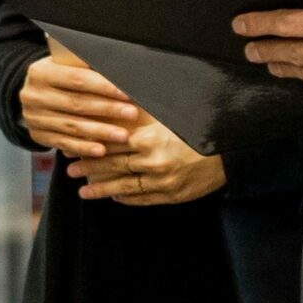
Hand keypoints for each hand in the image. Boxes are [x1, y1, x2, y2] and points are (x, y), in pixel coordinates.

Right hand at [19, 52, 140, 159]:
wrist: (33, 95)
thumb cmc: (59, 77)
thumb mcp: (64, 65)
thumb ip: (85, 68)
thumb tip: (120, 71)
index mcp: (41, 72)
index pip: (77, 79)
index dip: (104, 87)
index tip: (126, 93)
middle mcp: (33, 95)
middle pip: (76, 104)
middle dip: (107, 109)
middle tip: (131, 114)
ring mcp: (34, 118)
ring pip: (72, 126)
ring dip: (100, 132)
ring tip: (123, 135)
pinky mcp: (38, 136)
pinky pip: (64, 143)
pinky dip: (84, 148)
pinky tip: (101, 150)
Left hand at [67, 113, 225, 205]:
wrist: (233, 150)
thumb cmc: (200, 127)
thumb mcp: (170, 115)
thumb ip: (143, 114)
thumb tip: (117, 103)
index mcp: (151, 139)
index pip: (111, 144)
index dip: (90, 145)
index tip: (73, 147)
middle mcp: (154, 162)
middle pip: (114, 166)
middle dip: (89, 169)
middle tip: (70, 170)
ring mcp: (163, 182)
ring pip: (125, 187)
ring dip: (102, 189)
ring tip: (84, 191)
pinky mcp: (173, 195)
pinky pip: (144, 199)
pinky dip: (127, 199)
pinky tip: (114, 198)